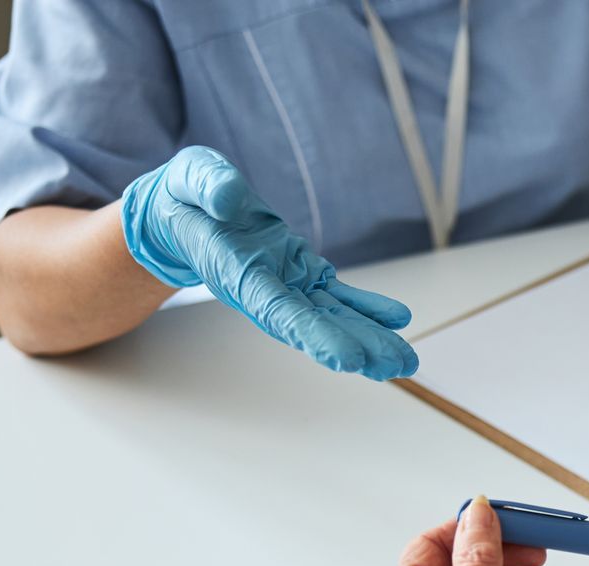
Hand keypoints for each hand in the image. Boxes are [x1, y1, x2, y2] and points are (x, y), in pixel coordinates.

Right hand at [121, 146, 418, 379]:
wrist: (183, 212)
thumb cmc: (184, 196)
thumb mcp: (189, 177)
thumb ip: (209, 187)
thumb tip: (231, 200)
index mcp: (236, 272)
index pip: (279, 311)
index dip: (315, 335)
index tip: (348, 359)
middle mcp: (266, 288)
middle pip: (315, 324)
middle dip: (356, 345)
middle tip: (395, 365)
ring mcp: (286, 282)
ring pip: (332, 315)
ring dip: (369, 336)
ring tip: (405, 358)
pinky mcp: (300, 272)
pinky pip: (337, 294)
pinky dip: (367, 307)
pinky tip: (397, 318)